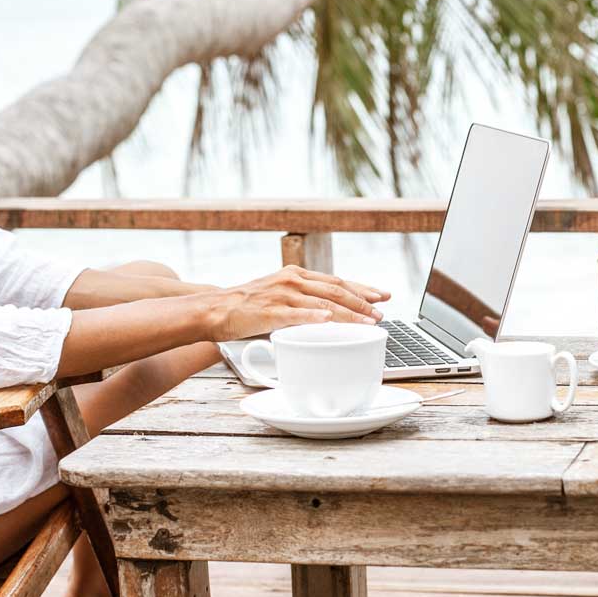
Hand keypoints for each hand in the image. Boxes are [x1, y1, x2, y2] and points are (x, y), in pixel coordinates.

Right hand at [203, 265, 391, 342]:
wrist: (215, 309)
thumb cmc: (248, 307)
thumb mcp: (279, 295)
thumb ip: (302, 301)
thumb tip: (329, 315)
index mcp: (296, 274)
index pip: (337, 280)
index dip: (362, 288)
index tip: (382, 296)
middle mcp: (293, 280)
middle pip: (337, 289)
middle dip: (363, 302)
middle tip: (381, 314)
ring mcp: (281, 294)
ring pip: (323, 302)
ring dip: (349, 313)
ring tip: (368, 322)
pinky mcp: (269, 311)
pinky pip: (296, 314)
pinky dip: (314, 316)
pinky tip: (328, 320)